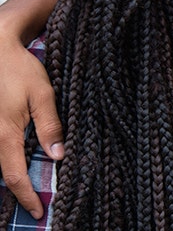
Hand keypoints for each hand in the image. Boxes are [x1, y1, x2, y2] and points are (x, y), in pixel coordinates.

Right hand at [0, 37, 61, 219]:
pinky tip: (22, 164)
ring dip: (13, 178)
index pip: (15, 176)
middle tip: (36, 207)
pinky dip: (9, 162)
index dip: (26, 196)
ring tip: (30, 192)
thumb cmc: (20, 69)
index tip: (38, 211)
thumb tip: (58, 156)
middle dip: (19, 193)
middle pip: (4, 174)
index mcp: (5, 133)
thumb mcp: (43, 95)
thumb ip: (50, 126)